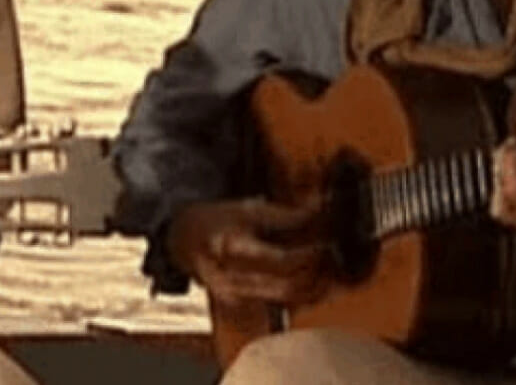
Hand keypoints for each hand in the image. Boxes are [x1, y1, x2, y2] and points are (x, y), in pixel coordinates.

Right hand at [166, 196, 327, 307]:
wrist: (182, 240)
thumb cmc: (216, 220)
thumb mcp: (247, 208)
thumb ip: (284, 214)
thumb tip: (319, 210)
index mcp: (231, 246)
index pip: (281, 260)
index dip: (310, 255)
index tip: (328, 242)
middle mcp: (231, 277)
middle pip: (288, 286)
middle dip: (317, 273)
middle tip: (334, 256)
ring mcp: (235, 296)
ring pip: (287, 300)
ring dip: (315, 287)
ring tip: (330, 268)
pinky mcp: (241, 307)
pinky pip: (280, 305)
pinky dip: (301, 295)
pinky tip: (314, 281)